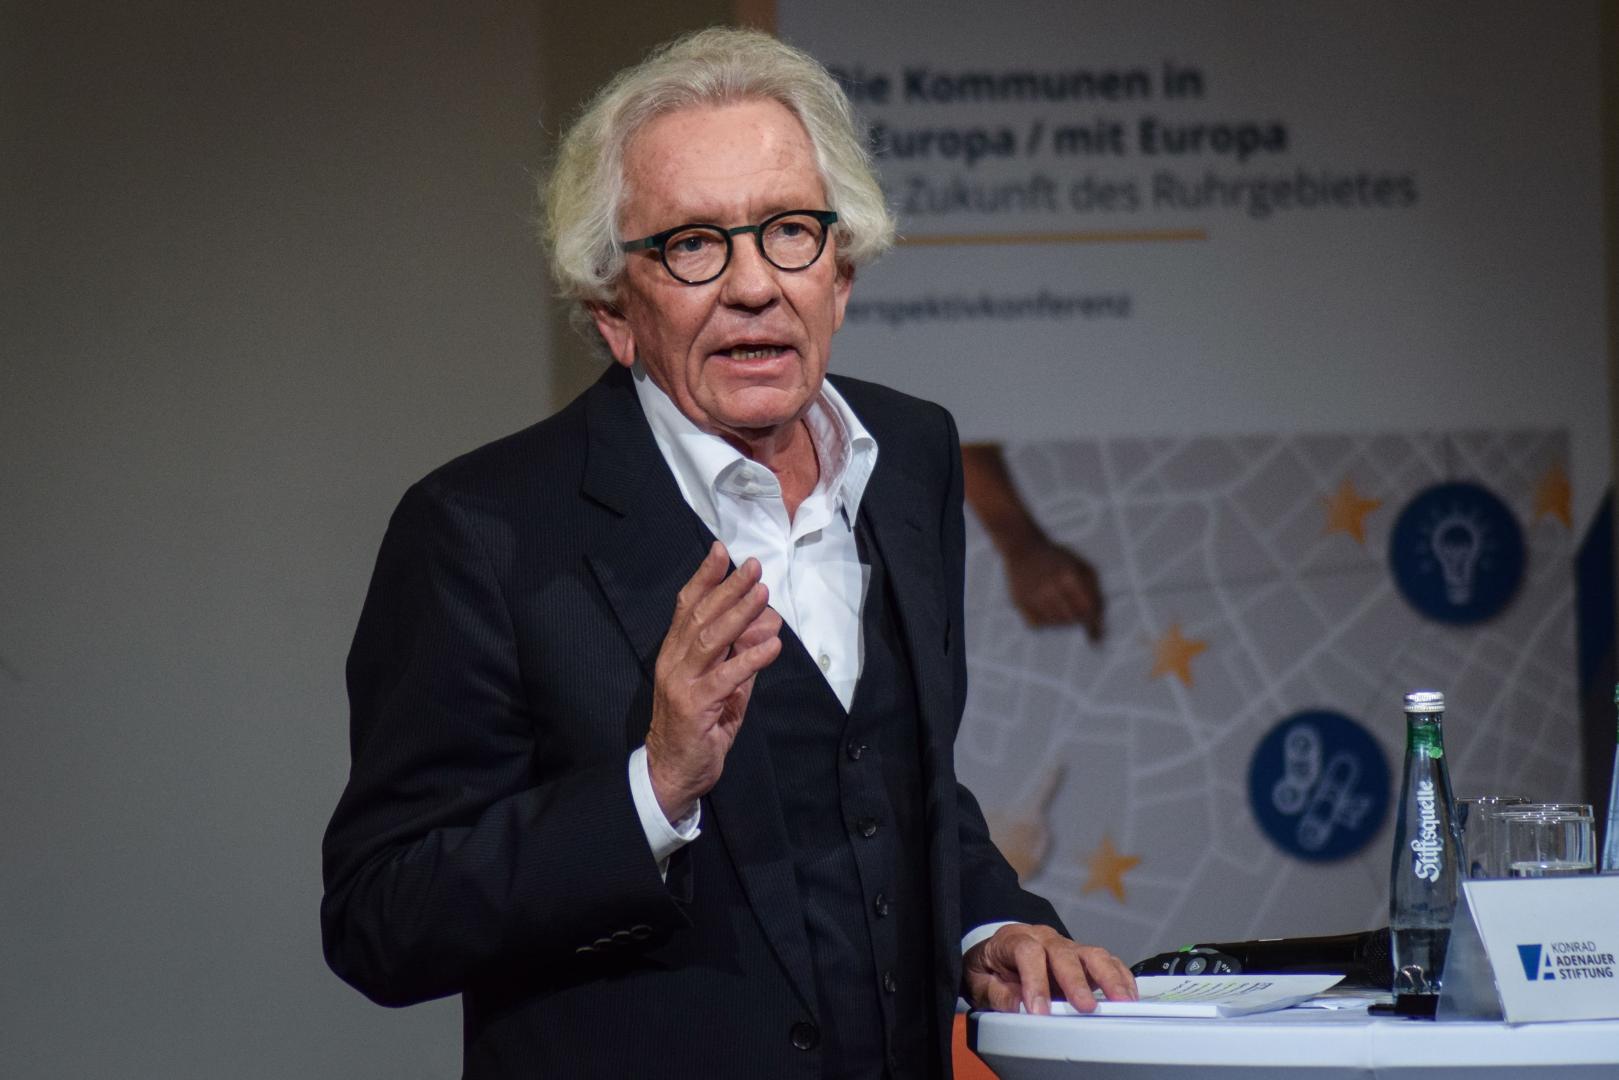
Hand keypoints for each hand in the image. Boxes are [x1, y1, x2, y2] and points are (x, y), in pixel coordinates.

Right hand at [645, 542, 781, 821]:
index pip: (686, 606)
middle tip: (754, 567)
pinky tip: (772, 646)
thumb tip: (769, 625)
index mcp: (675, 653)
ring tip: (762, 594)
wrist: (672, 773)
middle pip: (700, 615)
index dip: (704, 577)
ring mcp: (681, 684)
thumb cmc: (699, 729)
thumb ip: (743, 657)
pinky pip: (725, 678)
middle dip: (728, 587)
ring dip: (738, 614)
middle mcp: (673, 662)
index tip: (722, 550)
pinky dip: (749, 659)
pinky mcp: (694, 707)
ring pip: (709, 640)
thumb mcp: (725, 688)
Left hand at [963, 923, 1135, 1014]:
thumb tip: (1020, 1008)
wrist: (995, 955)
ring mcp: (1067, 947)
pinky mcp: (1084, 960)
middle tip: (1086, 1007)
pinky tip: (1128, 995)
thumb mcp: (980, 983)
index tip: (1039, 1011)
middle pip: (1064, 953)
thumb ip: (999, 994)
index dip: (1034, 981)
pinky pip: (1107, 962)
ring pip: (1092, 954)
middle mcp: (1044, 939)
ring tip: (1122, 1002)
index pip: (1027, 953)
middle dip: (1076, 982)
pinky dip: (1120, 977)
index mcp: (1014, 939)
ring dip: (1109, 978)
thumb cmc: (989, 970)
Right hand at [1002, 538, 1103, 639]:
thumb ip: (1098, 602)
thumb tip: (1097, 640)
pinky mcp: (1018, 601)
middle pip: (1072, 620)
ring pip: (1054, 625)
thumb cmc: (1062, 561)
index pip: (1089, 611)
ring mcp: (1032, 595)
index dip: (1093, 615)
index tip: (1089, 610)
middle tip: (1071, 598)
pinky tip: (1041, 603)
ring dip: (1060, 618)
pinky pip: (1036, 625)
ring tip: (1056, 598)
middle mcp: (1049, 587)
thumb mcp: (1085, 571)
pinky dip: (1042, 619)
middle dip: (1077, 614)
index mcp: (1070, 575)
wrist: (1024, 546)